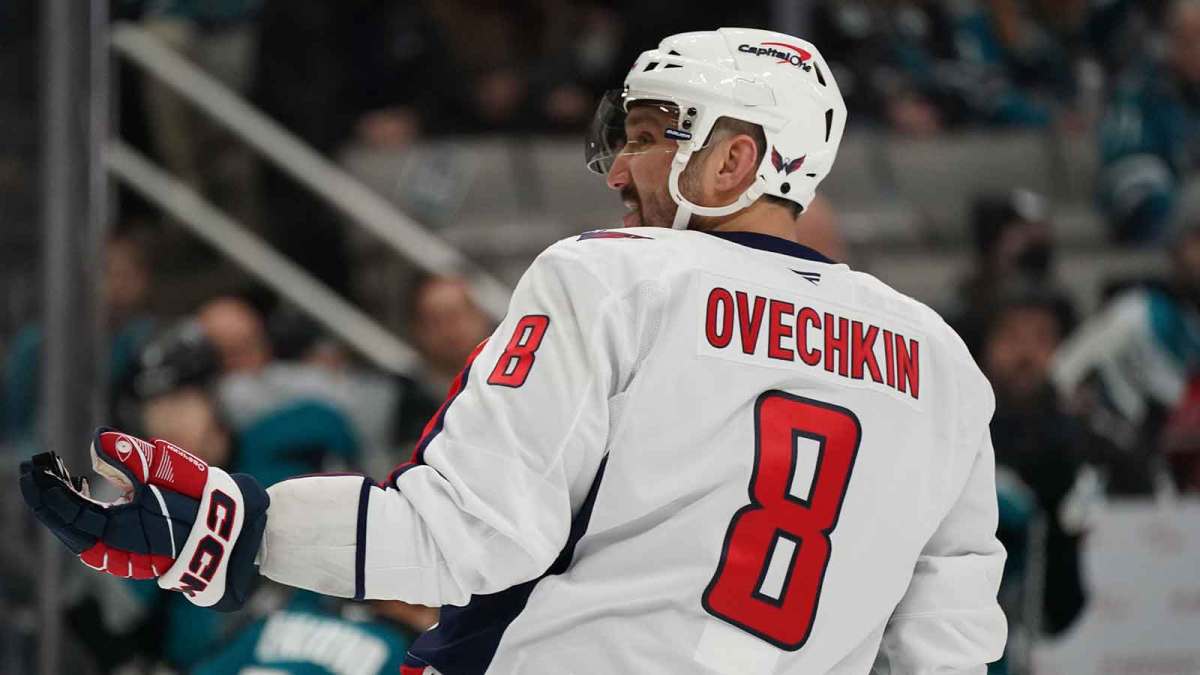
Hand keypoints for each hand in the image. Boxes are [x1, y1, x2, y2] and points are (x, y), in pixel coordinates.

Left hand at [19, 428, 268, 610]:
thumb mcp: (172, 471)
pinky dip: (83, 519)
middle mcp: (116, 550)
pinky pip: (97, 539)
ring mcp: (126, 558)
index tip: (34, 468)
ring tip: (52, 484)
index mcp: (119, 532)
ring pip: (81, 535)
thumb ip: (133, 455)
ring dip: (64, 510)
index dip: (47, 491)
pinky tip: (84, 499)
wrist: (235, 536)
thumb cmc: (205, 502)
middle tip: (35, 473)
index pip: (68, 511)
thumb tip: (97, 439)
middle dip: (49, 500)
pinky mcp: (136, 556)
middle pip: (68, 526)